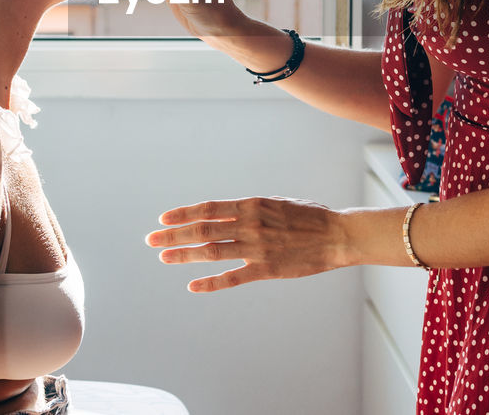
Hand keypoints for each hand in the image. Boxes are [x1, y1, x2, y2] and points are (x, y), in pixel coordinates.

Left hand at [145, 196, 349, 291]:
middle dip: (174, 234)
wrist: (337, 235)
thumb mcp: (278, 203)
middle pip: (203, 229)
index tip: (163, 218)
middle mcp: (249, 225)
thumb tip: (229, 212)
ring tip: (164, 257)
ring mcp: (256, 248)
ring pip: (212, 251)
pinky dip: (211, 282)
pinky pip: (233, 277)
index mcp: (252, 205)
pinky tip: (193, 286)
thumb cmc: (310, 216)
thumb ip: (252, 209)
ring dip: (184, 255)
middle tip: (151, 239)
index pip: (209, 208)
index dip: (184, 214)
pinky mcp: (266, 269)